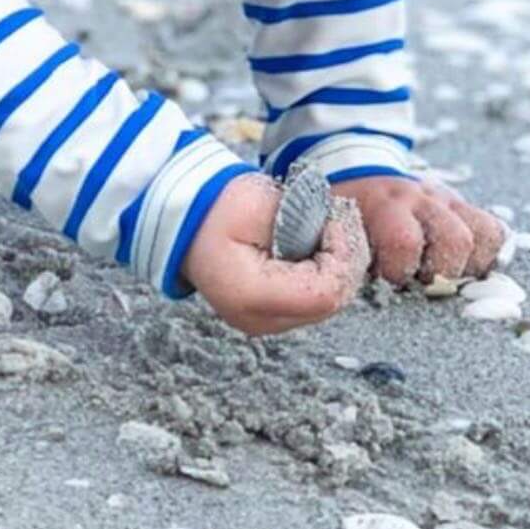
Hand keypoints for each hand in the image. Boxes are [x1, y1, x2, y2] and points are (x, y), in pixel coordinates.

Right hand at [180, 172, 370, 336]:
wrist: (188, 218)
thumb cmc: (218, 205)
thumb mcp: (263, 203)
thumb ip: (304, 223)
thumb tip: (341, 236)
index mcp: (250, 294)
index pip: (325, 291)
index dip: (342, 255)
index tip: (333, 221)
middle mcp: (255, 320)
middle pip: (330, 303)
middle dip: (341, 262)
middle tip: (330, 225)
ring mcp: (260, 324)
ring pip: (326, 306)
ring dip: (332, 270)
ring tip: (317, 236)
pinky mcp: (267, 319)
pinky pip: (310, 304)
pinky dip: (319, 278)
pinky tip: (307, 253)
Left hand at [336, 174, 508, 285]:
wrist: (355, 171)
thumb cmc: (341, 213)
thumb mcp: (331, 227)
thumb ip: (341, 254)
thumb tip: (342, 287)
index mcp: (381, 204)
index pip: (405, 240)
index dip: (399, 270)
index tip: (387, 279)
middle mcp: (418, 198)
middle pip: (455, 240)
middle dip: (441, 271)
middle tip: (421, 279)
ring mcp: (443, 200)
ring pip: (481, 235)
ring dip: (468, 264)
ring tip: (443, 272)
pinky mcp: (460, 206)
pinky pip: (492, 229)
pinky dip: (486, 251)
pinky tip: (465, 263)